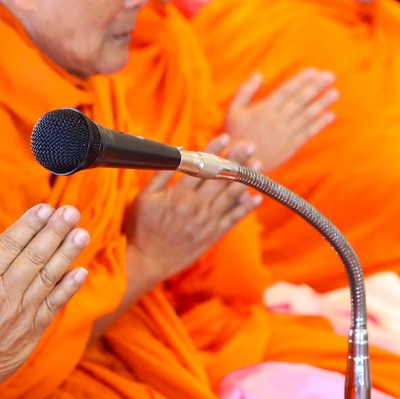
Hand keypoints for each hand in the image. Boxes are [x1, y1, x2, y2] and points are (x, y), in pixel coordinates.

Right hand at [0, 204, 91, 392]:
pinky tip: (81, 272)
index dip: (30, 224)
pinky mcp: (31, 332)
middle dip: (55, 231)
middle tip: (71, 211)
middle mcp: (4, 293)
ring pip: (49, 277)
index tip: (46, 208)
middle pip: (35, 255)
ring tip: (82, 232)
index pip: (10, 244)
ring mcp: (21, 313)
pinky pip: (54, 305)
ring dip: (67, 253)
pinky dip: (68, 289)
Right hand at [124, 139, 262, 284]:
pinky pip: (234, 219)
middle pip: (222, 177)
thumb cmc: (142, 228)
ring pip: (232, 195)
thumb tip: (178, 153)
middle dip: (237, 159)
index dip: (215, 150)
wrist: (148, 261)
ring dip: (246, 178)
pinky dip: (246, 208)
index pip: (202, 166)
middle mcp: (198, 206)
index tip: (226, 137)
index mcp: (180, 194)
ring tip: (257, 164)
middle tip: (250, 145)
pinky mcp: (213, 235)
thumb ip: (161, 174)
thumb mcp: (144, 198)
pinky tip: (256, 197)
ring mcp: (208, 221)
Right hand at [223, 69, 338, 170]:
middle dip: (316, 87)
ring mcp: (286, 133)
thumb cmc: (235, 134)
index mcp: (264, 109)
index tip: (313, 71)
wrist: (239, 164)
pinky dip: (319, 124)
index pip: (286, 91)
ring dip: (322, 104)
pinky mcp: (290, 146)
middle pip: (300, 100)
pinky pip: (307, 133)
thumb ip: (245, 91)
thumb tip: (258, 74)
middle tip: (330, 76)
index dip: (300, 81)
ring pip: (307, 115)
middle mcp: (278, 119)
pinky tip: (330, 115)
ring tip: (335, 93)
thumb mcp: (233, 110)